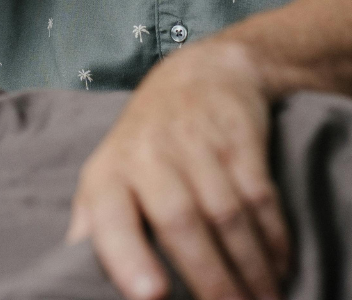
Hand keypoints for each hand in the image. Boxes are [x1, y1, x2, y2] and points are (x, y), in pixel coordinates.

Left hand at [68, 41, 289, 299]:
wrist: (201, 74)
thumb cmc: (146, 145)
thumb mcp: (107, 175)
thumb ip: (93, 227)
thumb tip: (69, 282)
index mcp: (109, 175)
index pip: (112, 217)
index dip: (128, 257)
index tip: (151, 296)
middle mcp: (150, 155)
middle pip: (181, 221)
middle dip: (210, 278)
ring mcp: (198, 144)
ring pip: (228, 215)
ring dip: (251, 268)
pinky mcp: (241, 138)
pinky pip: (261, 197)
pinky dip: (275, 239)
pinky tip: (281, 269)